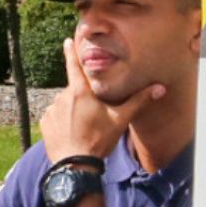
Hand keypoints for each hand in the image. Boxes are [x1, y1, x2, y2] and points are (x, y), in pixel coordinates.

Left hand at [38, 38, 163, 163]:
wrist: (76, 165)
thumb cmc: (99, 140)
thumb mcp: (121, 119)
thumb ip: (139, 101)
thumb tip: (160, 88)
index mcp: (80, 92)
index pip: (74, 65)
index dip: (71, 52)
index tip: (67, 41)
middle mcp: (62, 97)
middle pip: (75, 91)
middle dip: (83, 99)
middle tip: (93, 116)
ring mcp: (52, 110)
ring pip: (65, 104)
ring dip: (73, 111)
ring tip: (84, 128)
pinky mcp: (45, 123)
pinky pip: (55, 117)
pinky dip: (63, 121)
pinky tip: (73, 133)